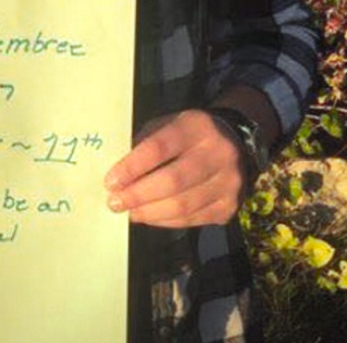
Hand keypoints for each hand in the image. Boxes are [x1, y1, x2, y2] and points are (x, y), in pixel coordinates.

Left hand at [104, 110, 243, 227]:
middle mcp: (217, 154)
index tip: (111, 181)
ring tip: (130, 212)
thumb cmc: (189, 134)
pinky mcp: (230, 206)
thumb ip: (145, 143)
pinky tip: (150, 217)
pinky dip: (166, 221)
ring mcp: (228, 182)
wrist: (235, 143)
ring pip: (183, 205)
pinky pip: (192, 219)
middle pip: (172, 181)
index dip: (132, 167)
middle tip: (115, 203)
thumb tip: (119, 175)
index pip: (159, 147)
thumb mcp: (168, 125)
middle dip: (138, 195)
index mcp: (196, 127)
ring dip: (150, 212)